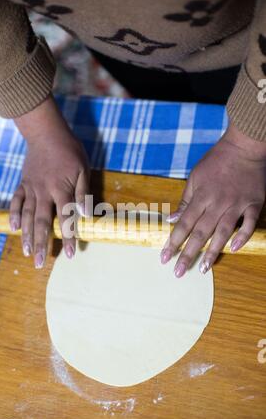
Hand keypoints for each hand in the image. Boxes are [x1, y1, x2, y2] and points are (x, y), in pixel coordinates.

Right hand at [9, 94, 89, 267]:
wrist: (46, 133)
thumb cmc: (69, 151)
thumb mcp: (83, 169)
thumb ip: (83, 192)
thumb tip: (85, 213)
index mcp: (61, 189)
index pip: (66, 219)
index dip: (69, 238)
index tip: (70, 255)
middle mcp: (44, 192)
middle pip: (43, 223)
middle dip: (42, 244)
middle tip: (40, 263)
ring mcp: (31, 188)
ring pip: (28, 216)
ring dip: (27, 235)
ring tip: (28, 252)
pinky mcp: (23, 183)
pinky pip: (16, 201)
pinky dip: (14, 214)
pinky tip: (14, 228)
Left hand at [161, 122, 265, 276]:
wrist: (243, 147)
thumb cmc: (216, 161)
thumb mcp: (195, 177)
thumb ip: (185, 201)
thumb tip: (172, 220)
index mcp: (201, 196)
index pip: (184, 224)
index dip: (173, 242)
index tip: (164, 258)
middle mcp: (217, 203)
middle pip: (200, 233)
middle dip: (188, 254)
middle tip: (179, 272)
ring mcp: (236, 204)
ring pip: (222, 232)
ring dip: (212, 252)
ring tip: (203, 269)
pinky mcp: (253, 204)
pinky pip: (248, 224)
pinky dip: (242, 237)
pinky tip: (234, 249)